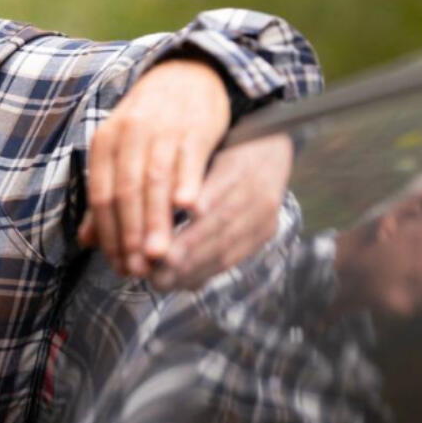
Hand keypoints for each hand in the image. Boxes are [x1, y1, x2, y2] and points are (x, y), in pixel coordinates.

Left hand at [77, 59, 229, 277]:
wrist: (188, 75)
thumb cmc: (151, 124)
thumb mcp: (121, 152)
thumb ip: (107, 195)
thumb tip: (87, 242)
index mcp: (105, 142)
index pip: (101, 195)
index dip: (108, 234)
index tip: (118, 265)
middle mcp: (128, 134)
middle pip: (125, 191)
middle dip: (131, 234)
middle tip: (139, 269)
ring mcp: (161, 128)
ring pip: (154, 180)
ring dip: (156, 220)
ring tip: (160, 255)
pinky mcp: (194, 126)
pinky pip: (188, 158)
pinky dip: (187, 183)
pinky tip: (189, 211)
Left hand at [152, 134, 293, 289]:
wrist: (267, 141)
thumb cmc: (222, 140)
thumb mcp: (203, 144)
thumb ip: (183, 174)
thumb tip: (161, 206)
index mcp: (241, 166)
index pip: (216, 206)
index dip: (192, 232)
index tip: (163, 251)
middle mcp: (259, 193)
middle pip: (222, 232)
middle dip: (186, 256)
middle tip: (154, 272)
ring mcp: (265, 216)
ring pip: (229, 248)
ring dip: (193, 269)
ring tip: (162, 281)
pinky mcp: (265, 232)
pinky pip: (236, 257)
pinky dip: (208, 271)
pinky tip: (184, 282)